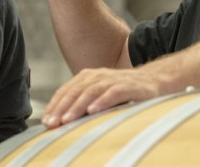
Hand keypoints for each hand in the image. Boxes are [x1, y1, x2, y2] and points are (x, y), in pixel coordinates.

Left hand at [41, 67, 166, 127]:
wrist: (153, 81)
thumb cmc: (123, 92)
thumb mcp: (100, 94)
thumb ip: (82, 103)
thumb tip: (60, 121)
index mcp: (88, 77)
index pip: (66, 91)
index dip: (55, 106)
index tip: (45, 122)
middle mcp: (98, 76)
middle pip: (75, 91)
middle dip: (62, 108)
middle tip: (52, 123)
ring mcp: (113, 80)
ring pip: (91, 92)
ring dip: (77, 106)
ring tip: (67, 120)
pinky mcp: (129, 87)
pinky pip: (113, 93)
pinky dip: (102, 101)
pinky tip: (93, 111)